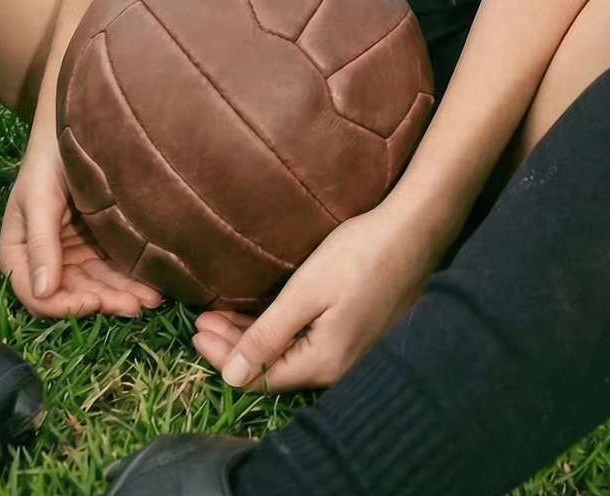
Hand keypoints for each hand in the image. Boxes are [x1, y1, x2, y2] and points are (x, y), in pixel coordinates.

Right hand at [0, 122, 162, 318]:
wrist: (72, 126)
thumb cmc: (48, 160)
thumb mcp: (39, 199)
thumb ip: (41, 244)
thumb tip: (42, 292)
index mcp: (20, 252)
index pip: (36, 294)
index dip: (64, 304)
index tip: (92, 302)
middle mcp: (45, 259)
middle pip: (72, 292)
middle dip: (104, 300)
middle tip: (135, 304)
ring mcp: (71, 253)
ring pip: (96, 284)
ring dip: (121, 294)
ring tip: (151, 298)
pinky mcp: (95, 243)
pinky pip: (111, 268)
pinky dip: (129, 279)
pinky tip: (151, 285)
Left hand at [192, 201, 440, 389]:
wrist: (414, 231)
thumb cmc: (360, 255)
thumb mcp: (306, 291)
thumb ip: (268, 335)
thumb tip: (230, 378)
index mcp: (323, 363)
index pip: (259, 375)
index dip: (223, 357)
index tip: (195, 331)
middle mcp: (337, 368)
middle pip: (273, 368)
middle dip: (233, 346)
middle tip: (200, 322)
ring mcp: (350, 352)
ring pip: (289, 355)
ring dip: (253, 336)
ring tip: (220, 317)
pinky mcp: (357, 333)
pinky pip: (306, 343)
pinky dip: (278, 331)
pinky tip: (262, 316)